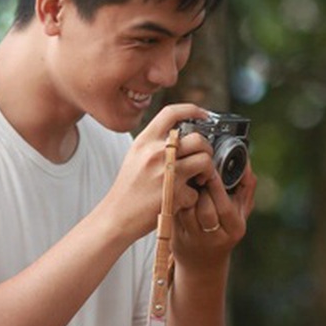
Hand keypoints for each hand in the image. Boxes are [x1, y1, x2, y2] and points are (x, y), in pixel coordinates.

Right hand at [105, 104, 209, 242]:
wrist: (117, 216)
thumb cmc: (128, 188)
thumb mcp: (136, 156)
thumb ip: (156, 144)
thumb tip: (182, 135)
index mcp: (145, 141)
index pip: (171, 113)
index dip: (192, 109)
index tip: (204, 115)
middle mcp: (156, 153)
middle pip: (198, 138)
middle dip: (207, 148)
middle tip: (204, 157)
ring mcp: (167, 173)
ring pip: (205, 161)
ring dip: (208, 171)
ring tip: (200, 178)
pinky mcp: (175, 194)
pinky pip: (197, 191)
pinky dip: (193, 197)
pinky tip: (182, 200)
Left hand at [174, 152, 256, 261]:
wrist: (202, 262)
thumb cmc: (224, 229)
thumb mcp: (240, 211)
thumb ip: (246, 187)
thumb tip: (246, 162)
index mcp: (234, 228)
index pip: (225, 207)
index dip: (216, 186)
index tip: (211, 170)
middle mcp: (215, 237)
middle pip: (206, 209)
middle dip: (201, 189)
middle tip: (197, 174)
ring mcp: (194, 239)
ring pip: (188, 211)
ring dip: (187, 194)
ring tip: (189, 183)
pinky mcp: (177, 238)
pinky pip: (176, 214)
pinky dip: (177, 200)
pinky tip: (179, 193)